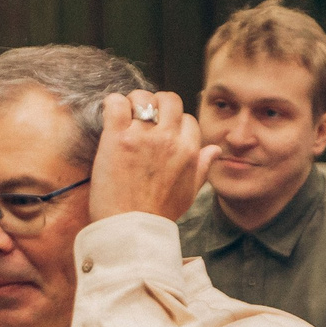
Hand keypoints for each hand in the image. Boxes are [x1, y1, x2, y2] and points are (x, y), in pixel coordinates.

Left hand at [89, 91, 217, 224]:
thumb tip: (215, 150)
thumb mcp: (189, 192)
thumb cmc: (157, 214)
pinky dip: (112, 103)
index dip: (173, 123)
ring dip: (133, 103)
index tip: (159, 132)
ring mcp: (143, 136)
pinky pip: (116, 103)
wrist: (129, 229)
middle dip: (156, 104)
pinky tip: (109, 115)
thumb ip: (202, 167)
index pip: (187, 119)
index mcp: (188, 150)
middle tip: (141, 117)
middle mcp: (169, 139)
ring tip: (124, 118)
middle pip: (169, 100)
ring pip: (143, 97)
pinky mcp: (117, 137)